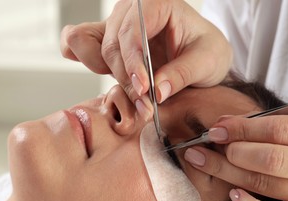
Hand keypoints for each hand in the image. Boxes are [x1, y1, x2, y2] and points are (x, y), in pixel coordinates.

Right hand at [60, 0, 231, 105]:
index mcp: (158, 3)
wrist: (202, 55)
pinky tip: (101, 73)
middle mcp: (132, 11)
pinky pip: (79, 43)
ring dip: (107, 75)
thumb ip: (182, 74)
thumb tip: (157, 92)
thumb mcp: (207, 61)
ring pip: (91, 46)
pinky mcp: (109, 42)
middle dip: (125, 77)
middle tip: (145, 104)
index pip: (133, 30)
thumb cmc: (207, 51)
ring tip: (135, 96)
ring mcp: (117, 26)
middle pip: (111, 43)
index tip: (143, 89)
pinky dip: (83, 58)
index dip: (133, 61)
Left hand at [184, 115, 287, 200]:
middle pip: (271, 158)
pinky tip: (233, 194)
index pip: (281, 129)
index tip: (217, 128)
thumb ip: (271, 125)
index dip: (243, 128)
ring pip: (265, 184)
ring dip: (226, 171)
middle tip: (210, 144)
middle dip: (234, 150)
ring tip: (202, 160)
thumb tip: (223, 122)